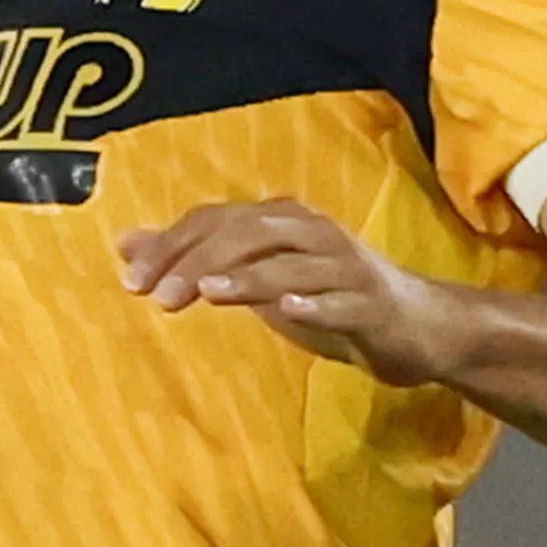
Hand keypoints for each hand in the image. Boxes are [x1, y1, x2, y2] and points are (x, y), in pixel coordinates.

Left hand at [118, 195, 484, 383]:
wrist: (418, 327)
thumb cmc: (331, 299)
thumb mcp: (257, 278)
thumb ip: (199, 259)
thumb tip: (127, 244)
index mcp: (281, 222)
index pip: (217, 219)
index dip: (172, 244)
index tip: (132, 281)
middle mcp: (312, 233)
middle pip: (249, 232)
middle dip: (199, 260)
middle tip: (158, 296)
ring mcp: (345, 267)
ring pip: (292, 263)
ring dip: (248, 277)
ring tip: (208, 293)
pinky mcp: (372, 304)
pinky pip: (342, 300)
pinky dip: (315, 303)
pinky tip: (288, 311)